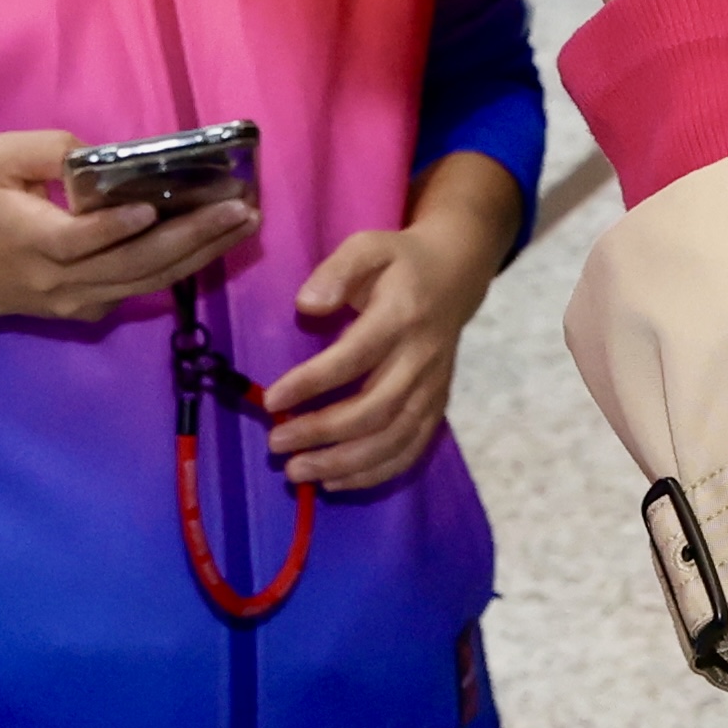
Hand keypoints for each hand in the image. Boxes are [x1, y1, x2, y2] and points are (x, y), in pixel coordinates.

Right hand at [0, 131, 255, 336]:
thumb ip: (47, 150)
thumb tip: (102, 155)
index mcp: (32, 242)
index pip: (78, 241)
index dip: (115, 227)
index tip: (154, 207)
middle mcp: (61, 281)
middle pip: (132, 266)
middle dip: (191, 237)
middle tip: (239, 209)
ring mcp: (80, 302)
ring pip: (148, 282)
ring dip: (202, 254)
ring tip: (244, 223)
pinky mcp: (93, 311)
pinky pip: (143, 289)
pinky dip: (183, 266)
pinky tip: (217, 240)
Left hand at [259, 160, 519, 487]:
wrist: (456, 275)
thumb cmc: (399, 263)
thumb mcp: (367, 246)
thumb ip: (336, 271)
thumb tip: (306, 305)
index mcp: (402, 315)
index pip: (354, 357)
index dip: (312, 382)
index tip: (271, 400)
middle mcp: (421, 358)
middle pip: (375, 409)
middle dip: (323, 432)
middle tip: (276, 445)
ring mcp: (433, 387)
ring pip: (393, 438)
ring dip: (345, 462)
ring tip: (298, 471)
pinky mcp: (437, 406)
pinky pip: (411, 449)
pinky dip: (374, 473)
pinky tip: (335, 481)